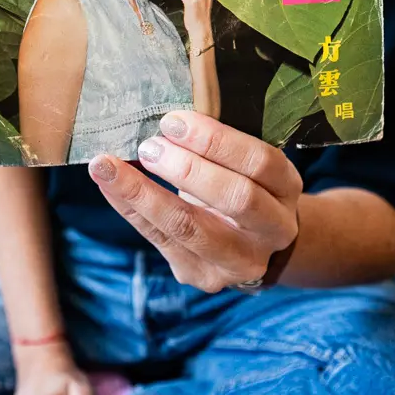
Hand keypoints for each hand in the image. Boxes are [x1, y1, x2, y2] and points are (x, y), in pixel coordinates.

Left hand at [89, 110, 300, 292]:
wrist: (255, 245)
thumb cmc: (243, 185)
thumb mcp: (245, 164)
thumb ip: (218, 146)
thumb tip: (165, 119)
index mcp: (287, 188)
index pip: (260, 162)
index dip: (216, 141)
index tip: (173, 121)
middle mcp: (273, 229)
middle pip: (235, 198)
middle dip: (187, 168)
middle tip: (149, 145)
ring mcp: (239, 261)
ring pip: (190, 227)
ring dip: (145, 193)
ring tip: (109, 166)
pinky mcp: (203, 276)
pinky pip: (159, 239)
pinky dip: (130, 207)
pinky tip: (108, 183)